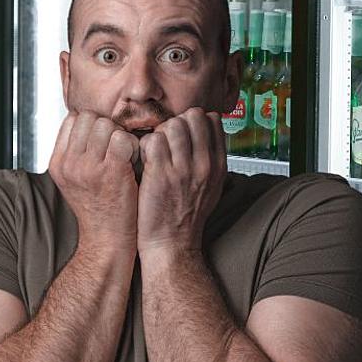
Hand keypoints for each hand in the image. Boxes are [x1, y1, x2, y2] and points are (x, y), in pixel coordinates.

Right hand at [49, 111, 140, 254]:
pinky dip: (132, 144)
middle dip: (106, 125)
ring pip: (107, 124)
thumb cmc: (97, 208)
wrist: (106, 240)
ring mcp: (89, 167)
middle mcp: (70, 163)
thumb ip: (75, 152)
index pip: (72, 119)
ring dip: (120, 134)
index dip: (91, 124)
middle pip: (89, 117)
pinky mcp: (112, 171)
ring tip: (124, 154)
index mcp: (58, 163)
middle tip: (115, 146)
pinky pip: (123, 138)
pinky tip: (133, 159)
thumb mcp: (73, 179)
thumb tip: (86, 123)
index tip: (101, 140)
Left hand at [137, 108, 225, 256]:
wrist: (172, 245)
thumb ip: (210, 159)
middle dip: (176, 122)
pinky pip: (153, 140)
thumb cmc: (186, 217)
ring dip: (159, 132)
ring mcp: (183, 169)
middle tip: (166, 140)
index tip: (182, 134)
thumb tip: (207, 131)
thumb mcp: (211, 187)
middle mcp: (204, 165)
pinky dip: (145, 145)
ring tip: (154, 150)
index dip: (193, 121)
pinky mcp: (160, 174)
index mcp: (218, 165)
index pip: (211, 120)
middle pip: (193, 116)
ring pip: (172, 124)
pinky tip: (144, 159)